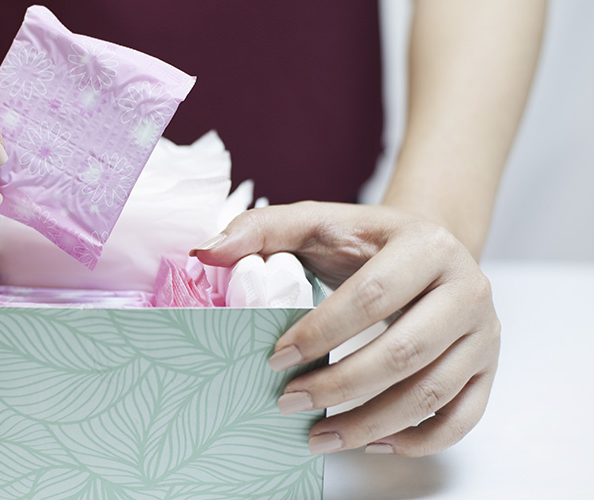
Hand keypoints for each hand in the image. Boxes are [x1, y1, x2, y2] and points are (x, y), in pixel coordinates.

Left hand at [192, 201, 500, 456]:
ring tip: (319, 437)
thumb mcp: (319, 223)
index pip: (372, 296)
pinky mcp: (489, 366)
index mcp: (426, 246)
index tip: (276, 358)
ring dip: (371, 423)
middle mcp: (467, 289)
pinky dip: (417, 439)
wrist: (431, 249)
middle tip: (289, 404)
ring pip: (432, 393)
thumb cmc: (367, 241)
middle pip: (405, 352)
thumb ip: (263, 229)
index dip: (322, 332)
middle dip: (341, 386)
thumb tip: (204, 251)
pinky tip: (371, 441)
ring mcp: (484, 332)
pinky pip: (461, 417)